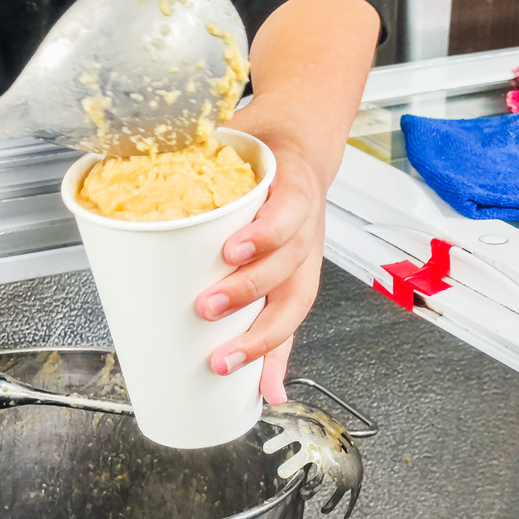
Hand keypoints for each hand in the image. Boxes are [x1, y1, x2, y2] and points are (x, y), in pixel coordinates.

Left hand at [194, 0, 379, 403]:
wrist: (299, 145)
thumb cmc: (258, 155)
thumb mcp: (230, 150)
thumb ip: (190, 165)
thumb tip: (113, 188)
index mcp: (289, 191)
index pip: (287, 213)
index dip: (263, 234)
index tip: (230, 250)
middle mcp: (303, 229)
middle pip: (285, 267)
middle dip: (246, 292)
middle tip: (205, 306)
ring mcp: (304, 258)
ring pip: (292, 301)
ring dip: (261, 339)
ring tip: (224, 361)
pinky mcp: (298, 281)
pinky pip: (291, 325)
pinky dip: (279, 362)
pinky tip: (267, 392)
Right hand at [196, 98, 325, 405]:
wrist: (294, 129)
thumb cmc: (272, 200)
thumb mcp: (264, 258)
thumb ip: (261, 316)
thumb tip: (261, 389)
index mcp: (296, 270)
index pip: (288, 318)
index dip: (263, 350)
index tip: (222, 371)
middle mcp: (305, 246)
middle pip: (291, 294)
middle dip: (254, 327)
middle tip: (213, 348)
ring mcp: (302, 213)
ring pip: (289, 257)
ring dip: (253, 282)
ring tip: (212, 299)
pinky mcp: (290, 177)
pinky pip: (286, 208)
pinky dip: (265, 231)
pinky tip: (237, 243)